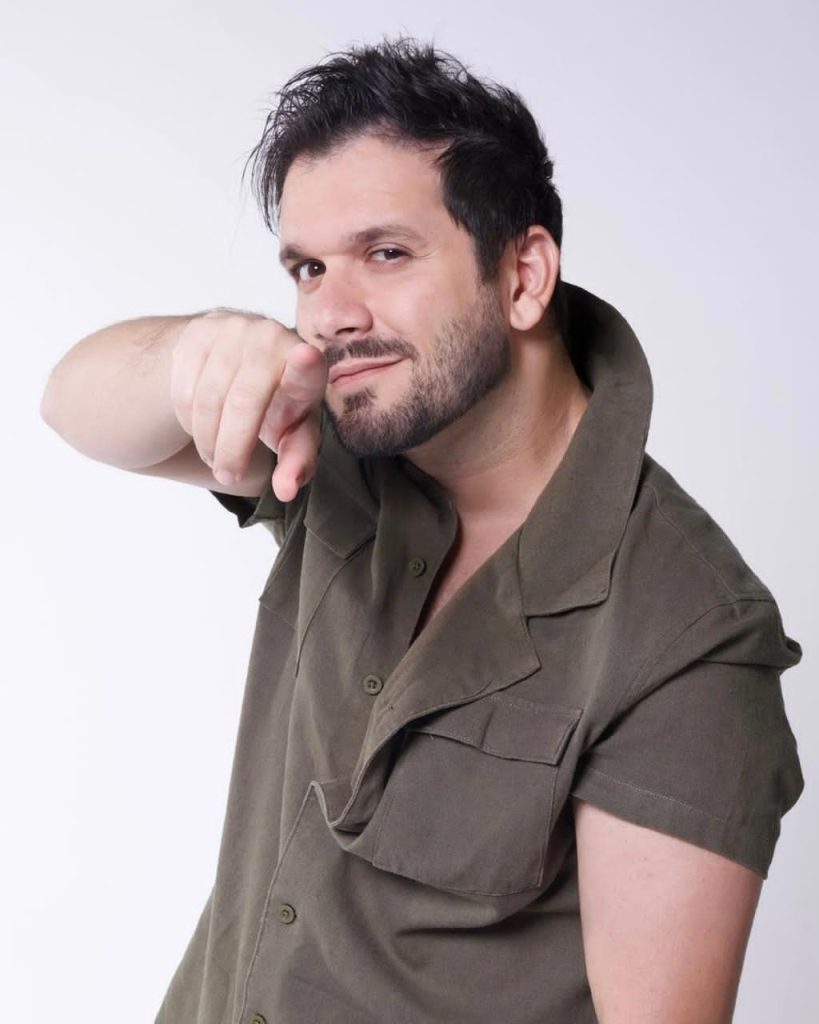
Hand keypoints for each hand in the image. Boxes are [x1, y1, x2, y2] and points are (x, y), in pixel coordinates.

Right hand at [170, 308, 327, 502]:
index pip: (306, 369)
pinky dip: (189, 421)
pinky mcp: (198, 332)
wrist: (238, 362)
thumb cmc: (277, 406)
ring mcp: (233, 329)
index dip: (304, 366)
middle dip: (232, 448)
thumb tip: (285, 491)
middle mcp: (272, 338)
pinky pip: (184, 389)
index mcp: (308, 366)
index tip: (305, 358)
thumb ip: (296, 462)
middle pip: (243, 401)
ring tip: (216, 458)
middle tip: (229, 476)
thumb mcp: (293, 435)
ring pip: (208, 399)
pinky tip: (201, 428)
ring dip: (207, 440)